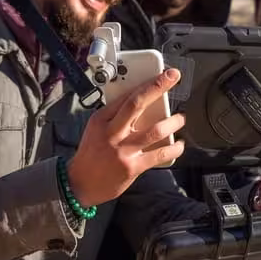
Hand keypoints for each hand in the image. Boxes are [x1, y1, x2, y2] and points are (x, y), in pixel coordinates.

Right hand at [66, 69, 185, 207]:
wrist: (80, 183)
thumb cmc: (91, 154)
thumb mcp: (96, 129)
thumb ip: (115, 117)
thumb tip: (141, 102)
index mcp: (101, 119)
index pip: (125, 96)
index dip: (146, 83)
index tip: (161, 75)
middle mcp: (111, 132)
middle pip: (137, 104)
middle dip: (157, 88)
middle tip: (172, 78)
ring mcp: (123, 150)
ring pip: (154, 130)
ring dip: (172, 122)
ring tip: (180, 118)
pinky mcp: (132, 167)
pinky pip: (159, 154)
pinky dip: (174, 148)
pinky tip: (179, 145)